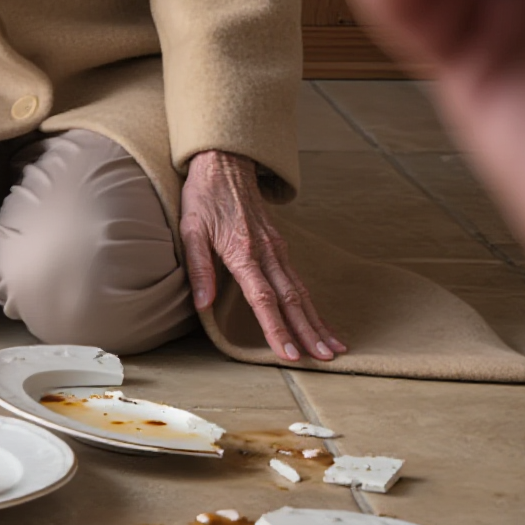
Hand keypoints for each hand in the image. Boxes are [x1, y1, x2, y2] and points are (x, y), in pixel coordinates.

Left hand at [180, 149, 344, 361]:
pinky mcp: (281, 246)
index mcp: (243, 252)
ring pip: (301, 291)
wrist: (225, 163)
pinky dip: (312, 304)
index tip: (288, 353)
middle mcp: (266, 253)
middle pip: (290, 299)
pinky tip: (320, 320)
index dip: (275, 327)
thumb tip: (202, 304)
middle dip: (307, 332)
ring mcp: (277, 249)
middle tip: (324, 360)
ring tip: (333, 349)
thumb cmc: (204, 197)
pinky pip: (299, 279)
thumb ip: (199, 267)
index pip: (262, 299)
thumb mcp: (191, 229)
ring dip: (316, 321)